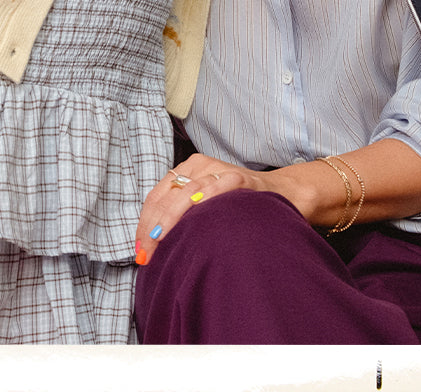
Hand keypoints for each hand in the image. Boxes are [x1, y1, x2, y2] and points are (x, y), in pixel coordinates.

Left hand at [134, 154, 274, 265]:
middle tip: (147, 254)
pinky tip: (193, 224)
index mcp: (187, 169)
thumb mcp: (205, 203)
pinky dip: (201, 206)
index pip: (156, 196)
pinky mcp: (239, 177)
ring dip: (170, 222)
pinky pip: (215, 190)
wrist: (280, 192)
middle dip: (153, 228)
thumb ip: (183, 215)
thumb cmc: (238, 203)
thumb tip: (153, 245)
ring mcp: (219, 170)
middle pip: (166, 196)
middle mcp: (200, 166)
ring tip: (161, 244)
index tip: (141, 249)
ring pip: (185, 194)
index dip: (145, 223)